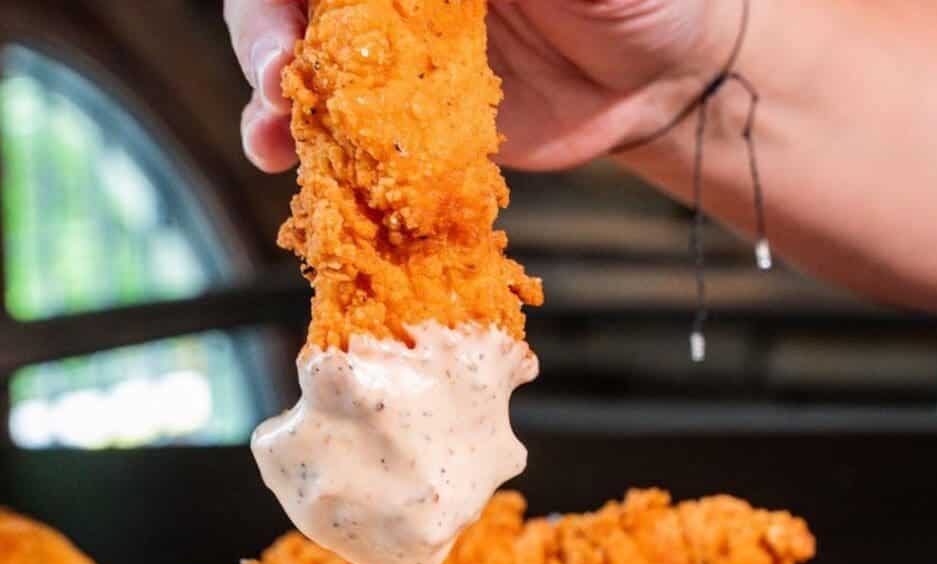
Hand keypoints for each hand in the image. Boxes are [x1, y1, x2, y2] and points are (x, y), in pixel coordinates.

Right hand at [224, 0, 721, 172]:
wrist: (662, 77)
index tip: (297, 9)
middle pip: (296, 0)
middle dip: (265, 29)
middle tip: (275, 72)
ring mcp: (398, 52)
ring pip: (307, 63)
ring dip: (274, 98)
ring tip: (272, 137)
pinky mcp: (414, 121)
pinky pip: (351, 134)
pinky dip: (319, 153)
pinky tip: (295, 164)